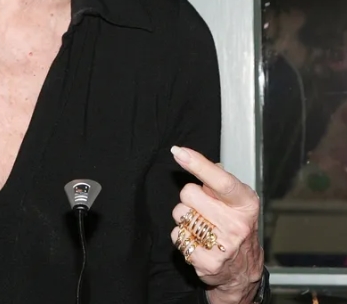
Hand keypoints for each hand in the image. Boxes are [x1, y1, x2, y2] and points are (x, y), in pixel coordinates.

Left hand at [170, 146, 263, 303]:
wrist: (243, 269)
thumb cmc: (235, 224)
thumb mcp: (235, 198)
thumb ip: (216, 178)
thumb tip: (190, 156)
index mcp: (245, 203)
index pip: (220, 180)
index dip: (198, 164)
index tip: (179, 152)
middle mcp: (236, 224)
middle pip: (189, 194)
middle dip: (190, 198)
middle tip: (203, 208)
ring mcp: (223, 246)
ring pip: (180, 214)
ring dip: (184, 217)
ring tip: (201, 225)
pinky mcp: (207, 262)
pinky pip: (176, 235)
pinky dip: (181, 235)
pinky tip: (197, 241)